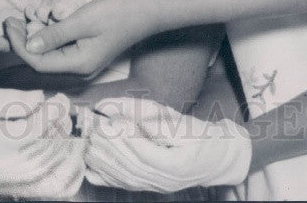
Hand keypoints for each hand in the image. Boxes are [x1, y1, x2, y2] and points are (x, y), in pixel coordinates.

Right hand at [0, 87, 84, 198]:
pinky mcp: (13, 186)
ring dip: (66, 147)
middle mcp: (3, 166)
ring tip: (67, 129)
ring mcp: (9, 180)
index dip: (54, 111)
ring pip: (51, 168)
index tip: (61, 98)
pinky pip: (49, 188)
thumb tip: (43, 98)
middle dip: (61, 126)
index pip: (36, 128)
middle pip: (47, 149)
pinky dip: (67, 176)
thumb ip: (17, 99)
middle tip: (64, 111)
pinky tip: (75, 160)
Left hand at [5, 0, 150, 75]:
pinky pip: (62, 43)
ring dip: (40, 29)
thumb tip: (28, 47)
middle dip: (26, 36)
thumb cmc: (117, 14)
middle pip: (42, 57)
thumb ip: (54, 35)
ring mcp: (83, 59)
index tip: (7, 25)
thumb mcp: (81, 21)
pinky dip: (53, 28)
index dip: (19, 44)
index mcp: (78, 65)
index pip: (38, 61)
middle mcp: (79, 68)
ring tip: (32, 10)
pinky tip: (50, 12)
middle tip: (13, 18)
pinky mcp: (86, 49)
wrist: (146, 10)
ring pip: (50, 48)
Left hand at [81, 97, 251, 192]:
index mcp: (176, 166)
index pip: (145, 155)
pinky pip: (122, 185)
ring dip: (103, 159)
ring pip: (123, 176)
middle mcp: (164, 182)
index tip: (113, 121)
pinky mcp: (148, 186)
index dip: (126, 138)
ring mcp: (155, 186)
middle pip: (130, 166)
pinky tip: (89, 165)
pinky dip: (104, 176)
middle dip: (109, 146)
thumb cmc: (203, 138)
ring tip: (90, 140)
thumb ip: (160, 123)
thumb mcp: (187, 125)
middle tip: (95, 126)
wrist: (216, 160)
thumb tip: (135, 120)